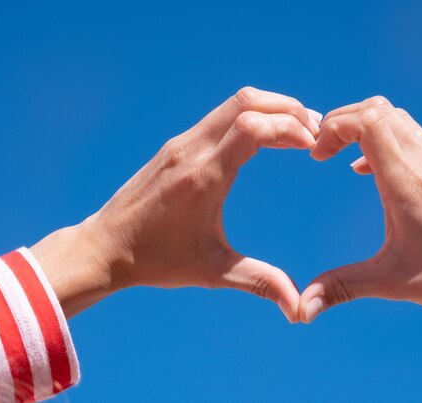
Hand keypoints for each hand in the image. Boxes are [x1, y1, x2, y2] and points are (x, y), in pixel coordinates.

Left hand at [31, 87, 321, 321]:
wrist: (104, 247)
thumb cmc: (157, 260)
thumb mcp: (212, 272)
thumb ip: (260, 282)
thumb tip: (299, 310)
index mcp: (203, 177)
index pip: (252, 127)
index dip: (289, 127)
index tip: (313, 146)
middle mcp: (192, 150)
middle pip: (247, 101)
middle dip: (288, 109)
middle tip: (316, 130)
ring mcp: (181, 143)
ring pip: (234, 103)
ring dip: (271, 109)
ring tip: (299, 131)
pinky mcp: (176, 146)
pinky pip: (221, 117)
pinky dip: (251, 117)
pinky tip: (266, 138)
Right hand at [299, 96, 421, 339]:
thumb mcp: (392, 281)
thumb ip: (343, 287)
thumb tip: (303, 308)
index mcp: (407, 182)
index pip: (368, 120)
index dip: (334, 127)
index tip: (317, 157)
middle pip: (378, 109)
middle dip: (342, 121)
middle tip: (323, 150)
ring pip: (398, 117)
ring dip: (365, 126)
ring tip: (342, 154)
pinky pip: (413, 136)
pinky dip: (384, 139)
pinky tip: (371, 172)